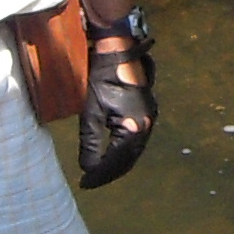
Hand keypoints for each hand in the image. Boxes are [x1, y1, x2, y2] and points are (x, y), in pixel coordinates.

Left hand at [77, 8, 155, 190]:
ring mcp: (149, 118)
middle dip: (109, 172)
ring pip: (133, 151)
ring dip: (117, 163)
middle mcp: (147, 125)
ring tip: (99, 172)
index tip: (84, 184)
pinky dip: (123, 151)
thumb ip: (92, 142)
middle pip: (128, 159)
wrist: (119, 49)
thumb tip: (88, 168)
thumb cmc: (103, 76)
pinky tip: (111, 154)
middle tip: (90, 182)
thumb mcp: (92, 110)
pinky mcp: (146, 112)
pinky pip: (135, 140)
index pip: (117, 161)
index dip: (100, 175)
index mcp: (135, 127)